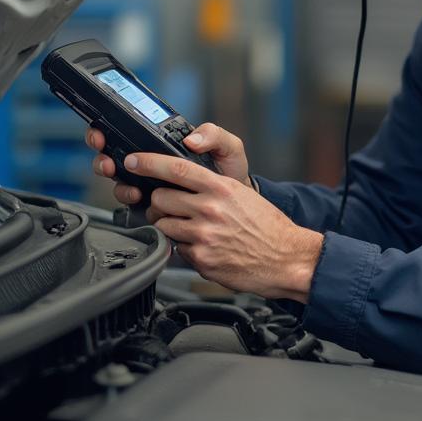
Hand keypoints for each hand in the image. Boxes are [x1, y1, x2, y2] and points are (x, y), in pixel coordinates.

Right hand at [86, 122, 253, 206]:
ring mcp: (150, 184)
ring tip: (131, 187)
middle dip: (103, 157)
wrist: (237, 206)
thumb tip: (191, 139)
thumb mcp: (228, 147)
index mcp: (165, 145)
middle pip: (114, 156)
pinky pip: (132, 204)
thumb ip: (214, 135)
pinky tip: (140, 199)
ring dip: (117, 182)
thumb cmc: (230, 173)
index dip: (109, 131)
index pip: (130, 133)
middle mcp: (153, 163)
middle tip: (108, 162)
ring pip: (119, 181)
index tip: (104, 134)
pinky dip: (130, 200)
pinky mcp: (153, 205)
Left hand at [121, 150, 321, 301]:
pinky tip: (205, 247)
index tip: (134, 161)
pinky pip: (177, 249)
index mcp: (221, 188)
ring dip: (170, 227)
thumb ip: (212, 188)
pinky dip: (186, 248)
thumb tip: (181, 185)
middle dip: (160, 203)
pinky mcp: (202, 260)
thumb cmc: (268, 227)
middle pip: (160, 198)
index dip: (148, 163)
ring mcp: (204, 235)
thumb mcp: (242, 195)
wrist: (287, 259)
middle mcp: (211, 209)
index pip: (175, 168)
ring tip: (191, 230)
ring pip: (164, 225)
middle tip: (170, 208)